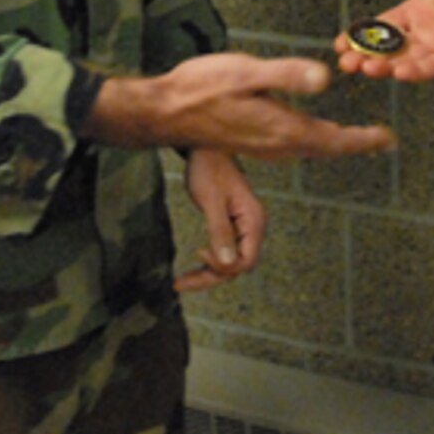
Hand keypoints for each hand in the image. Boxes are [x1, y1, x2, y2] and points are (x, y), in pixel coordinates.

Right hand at [84, 54, 395, 157]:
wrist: (163, 110)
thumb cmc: (200, 89)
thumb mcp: (246, 72)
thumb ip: (286, 75)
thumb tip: (326, 78)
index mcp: (281, 129)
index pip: (332, 140)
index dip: (362, 141)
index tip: (387, 140)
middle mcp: (276, 143)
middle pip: (326, 148)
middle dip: (355, 144)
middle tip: (381, 141)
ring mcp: (262, 144)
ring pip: (309, 148)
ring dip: (334, 142)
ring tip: (355, 137)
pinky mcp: (250, 139)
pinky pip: (292, 144)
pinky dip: (311, 138)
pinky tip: (310, 130)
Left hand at [174, 149, 264, 293]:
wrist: (205, 149)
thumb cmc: (208, 169)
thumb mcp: (210, 200)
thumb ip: (220, 231)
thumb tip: (226, 264)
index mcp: (253, 220)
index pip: (246, 261)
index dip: (223, 266)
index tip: (198, 251)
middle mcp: (253, 226)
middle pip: (238, 266)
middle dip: (210, 277)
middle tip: (180, 283)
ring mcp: (244, 227)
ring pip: (231, 262)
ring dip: (209, 273)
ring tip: (181, 282)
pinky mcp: (234, 226)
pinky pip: (226, 251)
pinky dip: (211, 261)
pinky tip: (195, 264)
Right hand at [333, 0, 433, 81]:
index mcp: (416, 9)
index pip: (381, 25)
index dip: (360, 34)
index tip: (339, 43)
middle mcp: (425, 32)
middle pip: (388, 48)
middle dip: (366, 56)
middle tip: (347, 63)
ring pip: (407, 60)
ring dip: (387, 66)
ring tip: (368, 68)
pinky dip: (417, 71)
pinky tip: (400, 72)